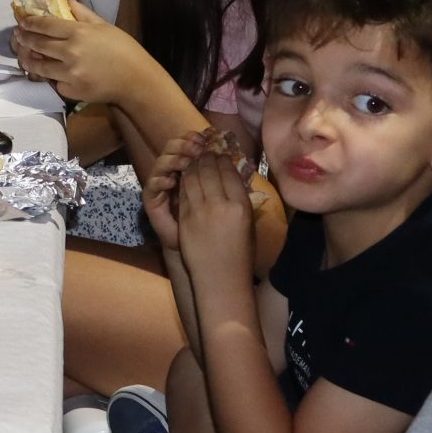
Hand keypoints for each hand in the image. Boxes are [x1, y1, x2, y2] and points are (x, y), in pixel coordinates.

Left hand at [10, 0, 154, 104]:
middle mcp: (70, 52)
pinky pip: (53, 81)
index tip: (22, 21)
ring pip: (40, 65)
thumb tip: (68, 1)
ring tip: (22, 54)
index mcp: (79, 33)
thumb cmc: (123, 50)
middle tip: (18, 35)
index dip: (31, 22)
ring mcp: (69, 73)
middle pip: (39, 44)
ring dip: (28, 59)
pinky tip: (41, 71)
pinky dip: (47, 76)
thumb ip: (83, 14)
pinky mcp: (70, 90)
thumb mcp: (105, 26)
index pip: (46, 25)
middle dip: (25, 38)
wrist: (135, 80)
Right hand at [140, 129, 218, 250]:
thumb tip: (229, 153)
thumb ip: (222, 174)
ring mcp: (160, 183)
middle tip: (196, 147)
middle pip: (171, 148)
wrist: (198, 246)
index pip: (187, 143)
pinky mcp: (151, 198)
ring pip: (161, 162)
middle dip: (184, 145)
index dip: (194, 139)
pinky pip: (152, 185)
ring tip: (185, 162)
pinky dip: (161, 181)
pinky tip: (171, 182)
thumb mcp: (222, 194)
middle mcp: (173, 170)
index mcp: (190, 165)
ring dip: (174, 159)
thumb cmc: (212, 220)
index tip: (206, 138)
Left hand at [173, 140, 255, 284]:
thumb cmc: (240, 254)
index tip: (220, 156)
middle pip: (209, 170)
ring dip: (192, 166)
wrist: (220, 278)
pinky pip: (183, 193)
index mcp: (241, 206)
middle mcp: (220, 204)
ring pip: (193, 178)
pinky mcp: (185, 219)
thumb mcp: (248, 225)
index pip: (229, 172)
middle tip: (205, 153)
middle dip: (206, 158)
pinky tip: (185, 177)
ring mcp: (200, 211)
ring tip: (194, 161)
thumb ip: (240, 202)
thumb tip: (233, 181)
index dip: (223, 160)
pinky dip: (184, 181)